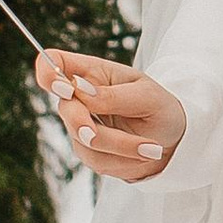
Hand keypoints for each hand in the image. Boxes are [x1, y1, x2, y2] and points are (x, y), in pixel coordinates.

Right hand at [34, 48, 187, 182]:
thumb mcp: (147, 96)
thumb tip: (78, 89)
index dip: (48, 71)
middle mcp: (81, 98)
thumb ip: (113, 95)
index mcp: (93, 72)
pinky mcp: (89, 151)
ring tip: (152, 148)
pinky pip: (97, 161)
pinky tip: (144, 154)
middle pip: (65, 108)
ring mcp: (82, 126)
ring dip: (121, 147)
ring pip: (84, 141)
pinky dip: (124, 160)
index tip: (63, 87)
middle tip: (97, 133)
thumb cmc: (162, 108)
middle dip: (84, 123)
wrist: (175, 140)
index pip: (55, 61)